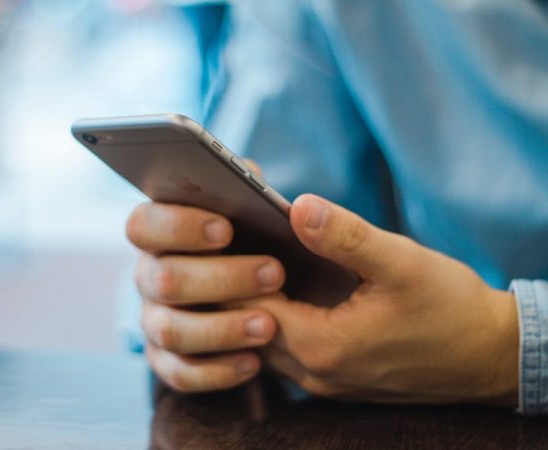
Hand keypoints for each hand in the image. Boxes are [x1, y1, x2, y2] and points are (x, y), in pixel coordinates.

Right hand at [126, 201, 282, 391]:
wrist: (259, 289)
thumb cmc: (251, 238)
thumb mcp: (250, 208)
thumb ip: (245, 185)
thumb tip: (250, 177)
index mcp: (159, 233)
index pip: (144, 225)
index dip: (179, 227)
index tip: (226, 229)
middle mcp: (149, 276)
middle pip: (163, 279)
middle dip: (221, 278)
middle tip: (274, 273)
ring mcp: (154, 319)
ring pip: (170, 330)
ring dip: (221, 328)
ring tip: (269, 325)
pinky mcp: (168, 359)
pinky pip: (181, 373)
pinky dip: (217, 371)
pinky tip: (254, 362)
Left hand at [236, 194, 519, 404]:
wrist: (488, 356)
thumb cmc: (450, 309)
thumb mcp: (401, 263)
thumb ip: (345, 236)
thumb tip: (298, 206)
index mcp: (321, 345)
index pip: (247, 306)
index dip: (233, 268)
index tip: (228, 233)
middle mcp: (313, 372)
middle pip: (248, 326)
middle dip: (236, 285)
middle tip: (234, 241)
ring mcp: (323, 380)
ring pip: (264, 340)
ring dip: (254, 303)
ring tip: (253, 259)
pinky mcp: (335, 376)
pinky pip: (287, 348)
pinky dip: (277, 318)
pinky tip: (285, 287)